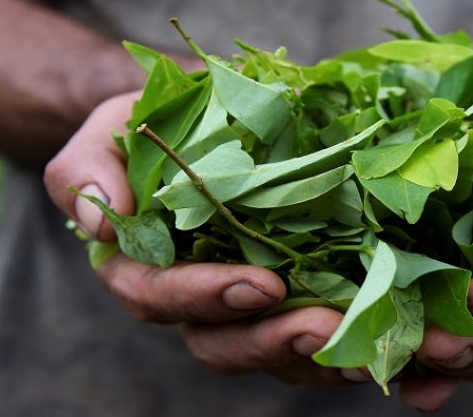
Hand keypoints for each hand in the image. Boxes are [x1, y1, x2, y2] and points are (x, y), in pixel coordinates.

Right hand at [44, 93, 360, 385]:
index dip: (203, 297)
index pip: (157, 296)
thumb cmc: (158, 122)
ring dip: (318, 358)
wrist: (208, 113)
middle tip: (320, 329)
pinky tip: (385, 340)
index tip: (258, 285)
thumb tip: (99, 220)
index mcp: (143, 263)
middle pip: (219, 342)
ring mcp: (245, 301)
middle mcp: (194, 294)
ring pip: (271, 351)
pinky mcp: (291, 296)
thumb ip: (87, 169)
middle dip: (269, 341)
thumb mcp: (114, 129)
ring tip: (364, 352)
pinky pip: (312, 337)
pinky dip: (348, 344)